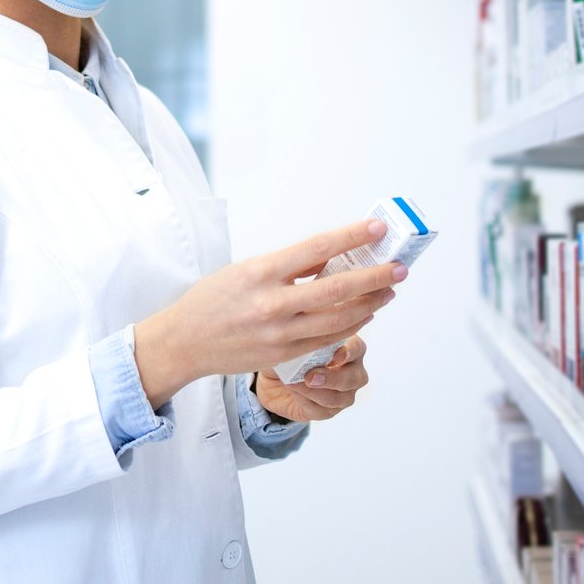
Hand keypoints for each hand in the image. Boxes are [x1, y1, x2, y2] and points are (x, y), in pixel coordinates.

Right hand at [133, 219, 400, 408]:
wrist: (185, 342)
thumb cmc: (212, 300)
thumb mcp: (244, 271)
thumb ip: (287, 267)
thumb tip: (330, 258)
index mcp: (260, 272)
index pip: (317, 249)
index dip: (351, 237)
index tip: (376, 228)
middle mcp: (271, 303)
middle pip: (336, 288)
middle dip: (374, 276)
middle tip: (398, 267)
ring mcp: (279, 333)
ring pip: (339, 318)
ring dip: (370, 303)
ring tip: (388, 290)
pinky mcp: (284, 355)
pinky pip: (327, 339)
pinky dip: (351, 325)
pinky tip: (365, 313)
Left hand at [253, 337, 369, 422]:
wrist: (272, 377)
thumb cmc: (289, 352)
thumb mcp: (294, 339)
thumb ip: (305, 336)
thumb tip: (306, 330)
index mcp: (349, 348)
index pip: (357, 348)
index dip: (350, 352)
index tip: (336, 355)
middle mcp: (352, 371)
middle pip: (355, 378)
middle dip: (333, 378)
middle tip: (310, 376)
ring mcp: (343, 393)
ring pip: (341, 398)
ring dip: (316, 392)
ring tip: (295, 383)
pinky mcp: (328, 411)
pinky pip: (323, 411)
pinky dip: (306, 401)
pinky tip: (294, 392)